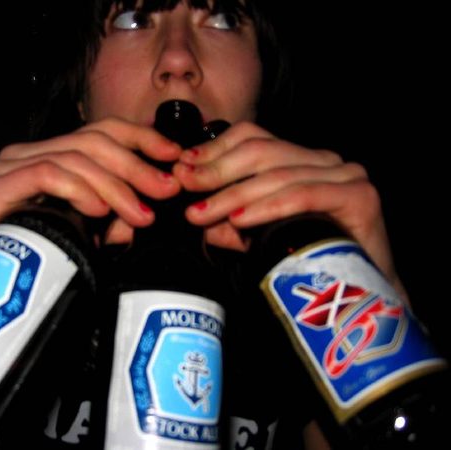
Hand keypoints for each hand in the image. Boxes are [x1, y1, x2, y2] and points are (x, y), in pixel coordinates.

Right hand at [0, 118, 180, 257]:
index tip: (173, 155)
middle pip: (92, 140)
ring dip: (115, 186)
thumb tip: (152, 197)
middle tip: (166, 190)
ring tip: (139, 215)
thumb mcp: (95, 232)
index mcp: (51, 157)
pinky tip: (99, 210)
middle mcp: (26, 155)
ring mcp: (6, 168)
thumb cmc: (46, 265)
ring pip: (74, 156)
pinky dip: (79, 189)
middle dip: (136, 165)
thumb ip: (118, 212)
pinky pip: (46, 173)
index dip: (141, 138)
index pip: (101, 131)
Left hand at [173, 121, 403, 293]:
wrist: (360, 295)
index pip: (251, 137)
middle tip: (185, 189)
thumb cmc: (307, 260)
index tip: (182, 168)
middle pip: (261, 151)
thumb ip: (228, 220)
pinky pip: (304, 195)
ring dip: (234, 194)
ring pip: (278, 174)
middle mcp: (323, 160)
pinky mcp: (360, 196)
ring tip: (203, 212)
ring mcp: (345, 175)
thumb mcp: (256, 235)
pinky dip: (268, 206)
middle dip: (216, 171)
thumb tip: (193, 210)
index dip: (214, 150)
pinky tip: (240, 219)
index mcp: (299, 159)